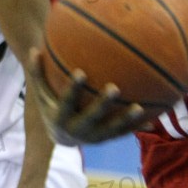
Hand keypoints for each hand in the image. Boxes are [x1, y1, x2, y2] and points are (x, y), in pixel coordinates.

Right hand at [27, 48, 144, 144]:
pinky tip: (154, 117)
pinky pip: (124, 133)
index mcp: (61, 117)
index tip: (81, 73)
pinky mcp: (107, 139)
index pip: (66, 102)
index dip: (73, 89)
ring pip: (111, 129)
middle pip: (90, 117)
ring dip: (126, 120)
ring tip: (139, 107)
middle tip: (114, 87)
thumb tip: (33, 48)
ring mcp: (94, 137)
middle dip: (102, 105)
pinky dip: (137, 126)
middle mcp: (77, 130)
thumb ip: (38, 73)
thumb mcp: (42, 93)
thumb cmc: (52, 105)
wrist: (62, 137)